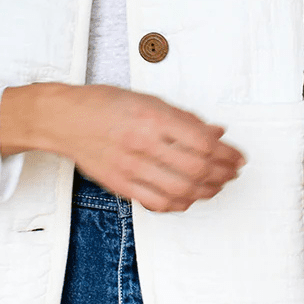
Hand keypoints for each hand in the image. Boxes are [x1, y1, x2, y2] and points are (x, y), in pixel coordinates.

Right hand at [40, 83, 245, 211]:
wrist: (65, 119)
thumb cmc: (105, 104)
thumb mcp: (149, 100)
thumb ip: (185, 118)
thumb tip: (217, 133)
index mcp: (152, 116)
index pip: (203, 142)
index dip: (228, 154)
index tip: (238, 157)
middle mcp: (142, 143)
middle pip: (197, 169)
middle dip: (223, 174)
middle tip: (232, 173)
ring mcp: (130, 167)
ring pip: (181, 190)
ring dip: (206, 192)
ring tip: (216, 186)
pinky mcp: (121, 185)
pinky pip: (158, 203)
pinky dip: (180, 203)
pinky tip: (190, 197)